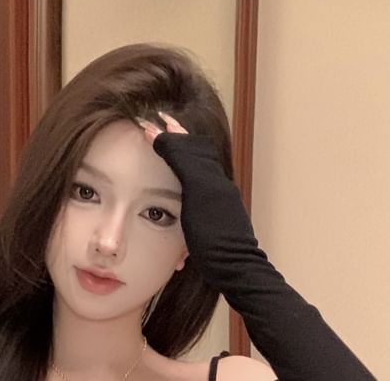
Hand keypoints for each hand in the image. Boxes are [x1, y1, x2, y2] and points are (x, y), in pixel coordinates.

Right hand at [135, 112, 255, 288]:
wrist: (237, 270)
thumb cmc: (216, 236)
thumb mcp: (198, 195)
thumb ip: (186, 164)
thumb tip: (168, 134)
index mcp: (212, 178)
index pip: (190, 147)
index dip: (171, 132)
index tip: (152, 119)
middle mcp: (217, 188)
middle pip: (195, 156)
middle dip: (176, 142)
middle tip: (157, 129)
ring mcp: (218, 205)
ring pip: (196, 175)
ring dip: (179, 162)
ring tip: (163, 153)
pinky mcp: (216, 222)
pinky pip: (196, 195)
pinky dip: (183, 185)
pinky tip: (174, 193)